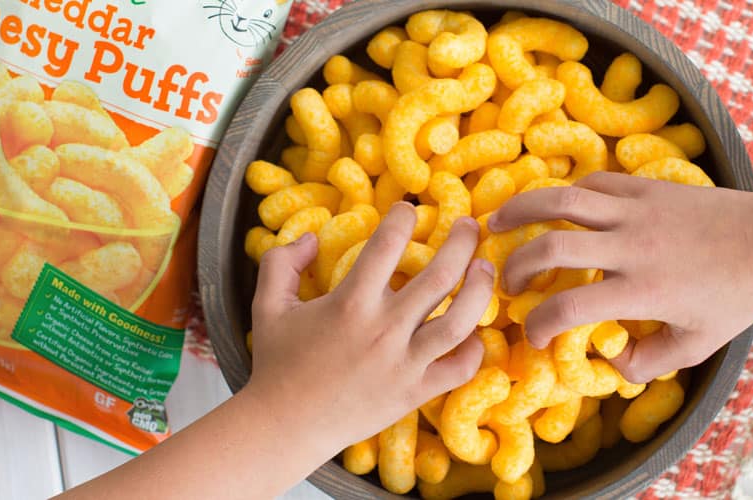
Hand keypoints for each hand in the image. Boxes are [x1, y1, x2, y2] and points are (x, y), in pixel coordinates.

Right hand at [245, 201, 494, 450]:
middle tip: (470, 225)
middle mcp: (384, 330)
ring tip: (484, 268)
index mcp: (350, 303)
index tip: (408, 209)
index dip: (403, 217)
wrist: (285, 426)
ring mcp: (404, 364)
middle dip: (462, 242)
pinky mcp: (415, 393)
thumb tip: (309, 237)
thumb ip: (282, 263)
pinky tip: (474, 331)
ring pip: (460, 321)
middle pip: (440, 275)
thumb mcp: (268, 306)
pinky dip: (475, 349)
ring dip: (479, 289)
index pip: (388, 244)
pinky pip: (459, 369)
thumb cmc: (277, 364)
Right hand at [488, 172, 752, 382]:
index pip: (568, 309)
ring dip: (520, 210)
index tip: (533, 336)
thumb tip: (605, 360)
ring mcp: (637, 210)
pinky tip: (551, 207)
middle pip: (549, 247)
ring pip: (560, 199)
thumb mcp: (696, 346)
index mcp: (643, 291)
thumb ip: (647, 362)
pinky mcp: (645, 186)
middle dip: (515, 267)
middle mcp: (633, 247)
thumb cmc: (736, 296)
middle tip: (505, 284)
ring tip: (495, 221)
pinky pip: (592, 183)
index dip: (538, 326)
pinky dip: (564, 195)